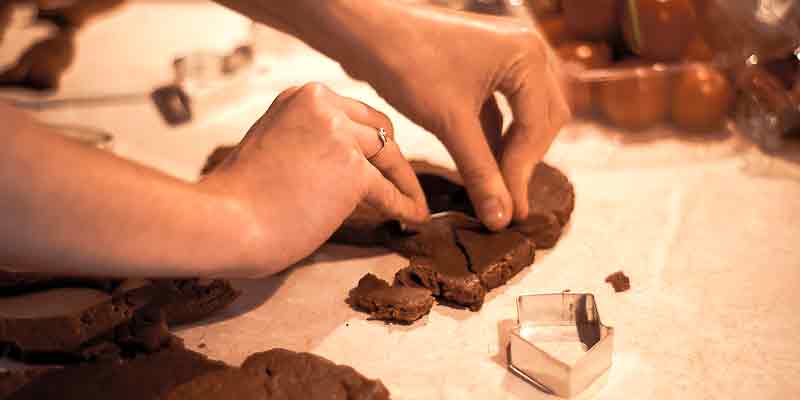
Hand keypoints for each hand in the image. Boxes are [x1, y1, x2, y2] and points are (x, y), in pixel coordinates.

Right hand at [199, 83, 428, 274]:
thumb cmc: (240, 196)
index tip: (382, 159)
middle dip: (393, 157)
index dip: (371, 139)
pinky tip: (414, 217)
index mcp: (301, 97)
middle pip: (378, 129)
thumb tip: (341, 163)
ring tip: (414, 202)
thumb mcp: (273, 145)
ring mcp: (339, 135)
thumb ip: (307, 140)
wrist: (225, 220)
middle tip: (403, 180)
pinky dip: (405, 205)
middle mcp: (322, 106)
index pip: (352, 113)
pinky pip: (388, 191)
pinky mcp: (352, 170)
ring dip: (404, 181)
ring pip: (389, 156)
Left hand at [346, 5, 570, 229]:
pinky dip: (495, 139)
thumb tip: (501, 220)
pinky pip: (502, 109)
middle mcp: (527, 50)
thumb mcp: (450, 122)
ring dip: (511, 153)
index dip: (521, 174)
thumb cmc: (408, 63)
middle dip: (523, 162)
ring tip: (498, 192)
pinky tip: (484, 169)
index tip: (508, 213)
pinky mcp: (485, 65)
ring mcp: (506, 55)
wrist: (364, 31)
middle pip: (542, 120)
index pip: (537, 127)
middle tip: (507, 204)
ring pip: (524, 116)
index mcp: (527, 56)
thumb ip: (481, 173)